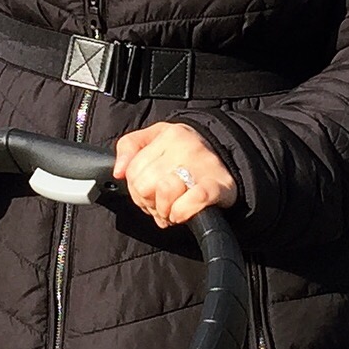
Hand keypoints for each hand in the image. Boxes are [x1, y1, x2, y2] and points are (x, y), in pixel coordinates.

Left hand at [113, 122, 237, 228]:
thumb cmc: (185, 153)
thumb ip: (130, 147)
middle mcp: (187, 146)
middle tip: (160, 202)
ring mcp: (204, 166)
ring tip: (171, 208)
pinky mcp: (218, 187)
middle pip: (145, 184)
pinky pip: (191, 202)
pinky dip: (181, 213)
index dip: (135, 188)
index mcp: (169, 134)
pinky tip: (181, 214)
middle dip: (148, 201)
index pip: (133, 170)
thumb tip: (119, 172)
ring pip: (165, 192)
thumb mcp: (155, 139)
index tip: (148, 191)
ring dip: (164, 209)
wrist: (229, 160)